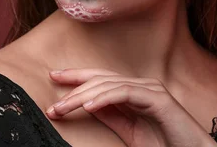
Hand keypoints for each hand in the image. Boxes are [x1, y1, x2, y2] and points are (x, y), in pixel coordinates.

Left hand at [45, 68, 216, 146]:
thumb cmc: (163, 144)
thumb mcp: (128, 130)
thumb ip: (110, 115)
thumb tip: (85, 104)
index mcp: (134, 91)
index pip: (100, 78)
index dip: (77, 76)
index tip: (54, 77)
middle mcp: (142, 84)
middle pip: (101, 78)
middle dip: (74, 87)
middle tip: (53, 102)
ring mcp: (151, 89)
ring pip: (110, 85)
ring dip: (83, 96)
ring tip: (63, 108)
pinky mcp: (158, 98)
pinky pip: (126, 93)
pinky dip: (105, 98)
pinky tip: (89, 107)